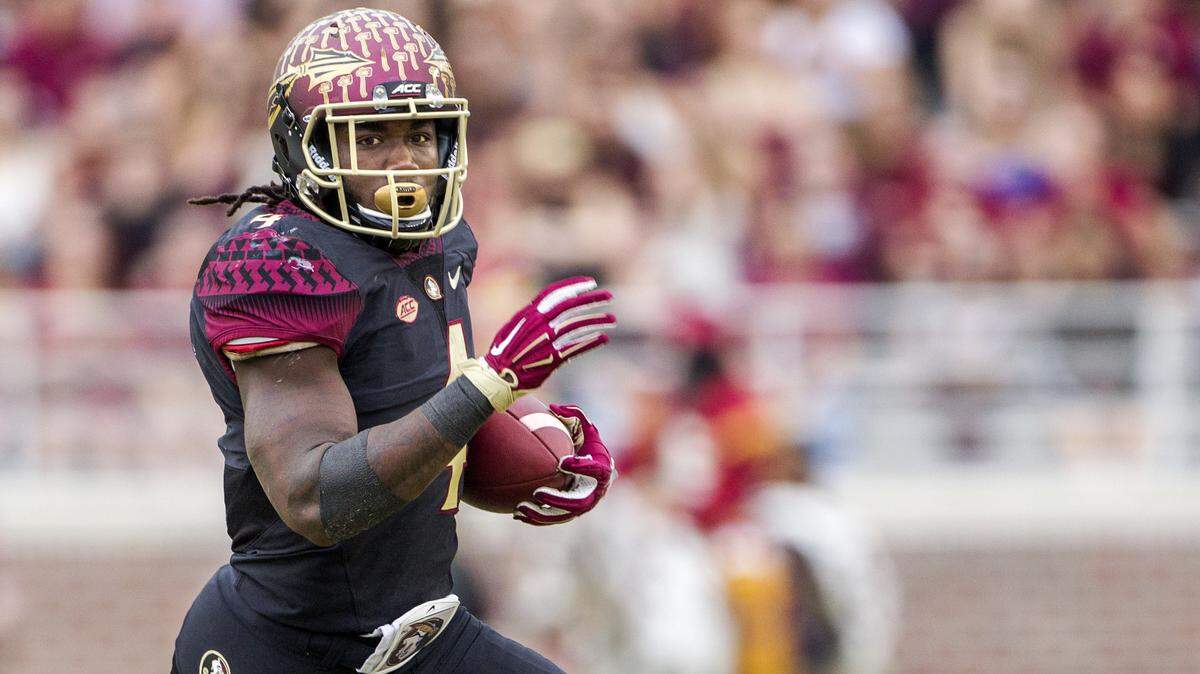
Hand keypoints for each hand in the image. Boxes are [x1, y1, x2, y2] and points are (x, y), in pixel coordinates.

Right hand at [460, 277, 614, 410]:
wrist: (496, 377)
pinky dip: (591, 342)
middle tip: (609, 295)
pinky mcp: (552, 359)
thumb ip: (531, 317)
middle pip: (570, 305)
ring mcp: (546, 342)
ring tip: (612, 320)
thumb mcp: (513, 327)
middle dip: (591, 298)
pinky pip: (576, 347)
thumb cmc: (503, 353)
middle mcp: (538, 325)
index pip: (554, 293)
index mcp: (528, 314)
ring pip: (577, 326)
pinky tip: (603, 338)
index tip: (590, 283)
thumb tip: (547, 308)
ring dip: (597, 321)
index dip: (574, 286)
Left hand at [515, 404, 615, 524]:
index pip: (596, 471)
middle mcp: (596, 493)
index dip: (581, 468)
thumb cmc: (589, 445)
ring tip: (520, 508)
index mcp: (603, 470)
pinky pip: (553, 519)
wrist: (598, 471)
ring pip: (562, 516)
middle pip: (578, 503)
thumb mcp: (587, 428)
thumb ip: (575, 415)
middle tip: (537, 492)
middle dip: (557, 500)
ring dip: (541, 515)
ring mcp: (583, 507)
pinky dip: (536, 519)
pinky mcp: (571, 514)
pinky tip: (516, 513)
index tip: (563, 462)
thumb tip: (553, 407)